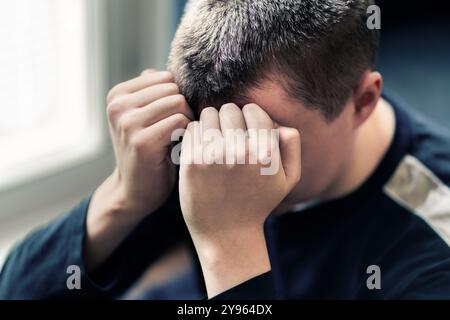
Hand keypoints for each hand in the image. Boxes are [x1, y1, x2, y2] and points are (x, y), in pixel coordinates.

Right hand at [85, 70, 192, 269]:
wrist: (135, 191)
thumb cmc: (150, 152)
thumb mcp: (145, 117)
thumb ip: (153, 92)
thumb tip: (173, 68)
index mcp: (118, 95)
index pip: (165, 78)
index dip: (177, 98)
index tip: (172, 119)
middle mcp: (118, 105)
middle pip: (173, 89)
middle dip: (184, 109)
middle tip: (180, 132)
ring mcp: (127, 123)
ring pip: (178, 103)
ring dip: (187, 122)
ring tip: (179, 139)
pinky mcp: (141, 141)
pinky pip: (180, 122)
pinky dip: (187, 134)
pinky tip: (180, 147)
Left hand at [179, 103, 300, 296]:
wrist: (227, 234)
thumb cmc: (258, 203)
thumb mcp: (288, 179)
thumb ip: (292, 146)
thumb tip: (279, 123)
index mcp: (265, 154)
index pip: (253, 111)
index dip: (250, 116)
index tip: (246, 128)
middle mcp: (240, 153)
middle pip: (230, 110)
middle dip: (230, 118)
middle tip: (229, 134)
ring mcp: (213, 157)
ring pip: (209, 115)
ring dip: (212, 124)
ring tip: (216, 139)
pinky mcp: (192, 163)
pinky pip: (192, 130)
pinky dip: (197, 135)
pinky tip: (203, 149)